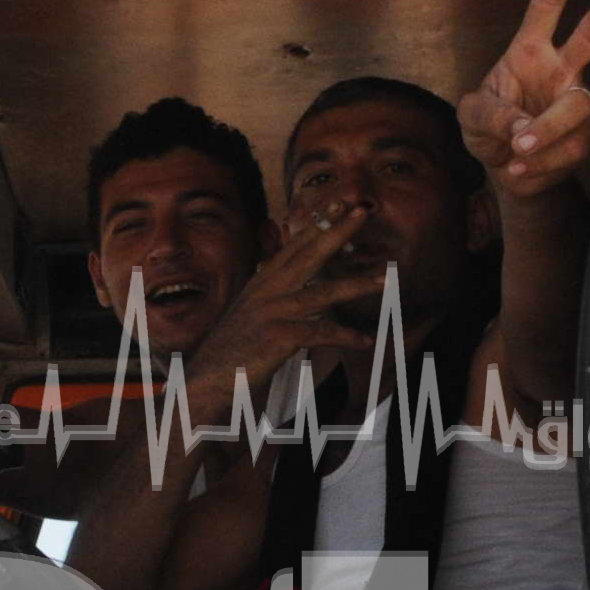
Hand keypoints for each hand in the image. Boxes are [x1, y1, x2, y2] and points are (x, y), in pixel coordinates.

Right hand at [173, 189, 373, 420]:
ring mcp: (270, 312)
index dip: (318, 224)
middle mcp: (265, 292)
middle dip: (338, 231)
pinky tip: (365, 340)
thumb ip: (268, 298)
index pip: (293, 246)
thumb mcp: (249, 317)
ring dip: (356, 285)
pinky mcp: (276, 338)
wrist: (204, 384)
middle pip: (308, 255)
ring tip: (385, 279)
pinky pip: (319, 333)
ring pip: (321, 292)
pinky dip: (344, 336)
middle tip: (362, 211)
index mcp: (261, 284)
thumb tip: (286, 285)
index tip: (339, 205)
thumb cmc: (230, 355)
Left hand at [460, 0, 589, 202]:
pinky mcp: (585, 138)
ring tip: (517, 149)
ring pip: (577, 106)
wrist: (507, 169)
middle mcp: (560, 69)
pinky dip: (538, 162)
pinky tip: (519, 167)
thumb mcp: (473, 117)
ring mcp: (576, 102)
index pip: (546, 2)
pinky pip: (568, 148)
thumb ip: (492, 116)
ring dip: (546, 130)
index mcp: (530, 50)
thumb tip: (525, 131)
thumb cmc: (490, 129)